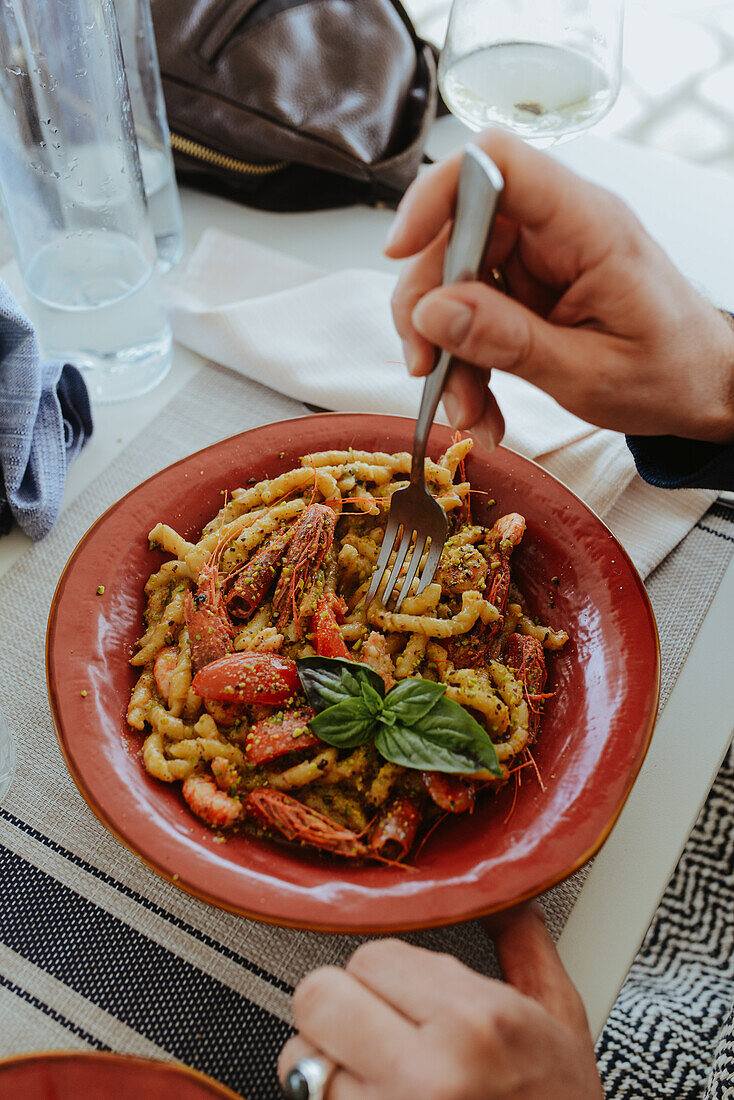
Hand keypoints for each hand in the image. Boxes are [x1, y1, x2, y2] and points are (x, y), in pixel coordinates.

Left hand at [278, 902, 602, 1098]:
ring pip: (299, 1058)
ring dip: (329, 1061)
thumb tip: (506, 892)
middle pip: (319, 998)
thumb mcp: (561, 1023)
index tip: (407, 995)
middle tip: (375, 1028)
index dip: (387, 973)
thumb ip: (524, 946)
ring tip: (377, 1077)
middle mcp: (426, 1077)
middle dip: (340, 1007)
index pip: (372, 956)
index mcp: (477, 1026)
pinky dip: (335, 1099)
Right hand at [387, 129, 733, 449]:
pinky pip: (471, 313)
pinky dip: (466, 363)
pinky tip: (482, 405)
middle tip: (428, 369)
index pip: (499, 163)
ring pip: (454, 282)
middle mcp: (557, 229)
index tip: (401, 250)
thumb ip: (510, 341)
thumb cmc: (670, 372)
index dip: (436, 193)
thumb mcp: (589, 372)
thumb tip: (433, 313)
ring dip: (446, 352)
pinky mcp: (527, 288)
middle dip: (429, 308)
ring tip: (469, 410)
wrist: (702, 387)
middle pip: (456, 232)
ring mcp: (539, 258)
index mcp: (587, 225)